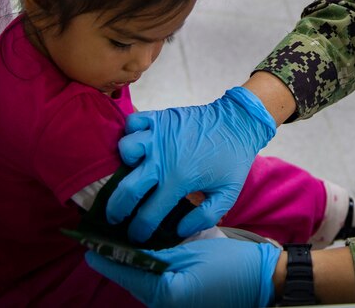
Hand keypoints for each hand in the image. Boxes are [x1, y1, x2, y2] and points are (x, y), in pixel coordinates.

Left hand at [87, 237, 280, 307]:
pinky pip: (157, 281)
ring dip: (135, 258)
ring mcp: (171, 305)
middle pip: (129, 276)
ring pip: (142, 278)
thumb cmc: (231, 265)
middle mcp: (161, 305)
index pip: (121, 270)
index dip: (103, 250)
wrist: (264, 280)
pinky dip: (151, 265)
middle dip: (119, 252)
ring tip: (127, 233)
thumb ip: (157, 248)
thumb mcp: (193, 250)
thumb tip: (122, 245)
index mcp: (161, 293)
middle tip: (109, 226)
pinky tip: (151, 247)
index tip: (87, 233)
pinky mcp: (179, 300)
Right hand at [109, 87, 276, 242]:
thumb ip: (204, 217)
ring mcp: (159, 135)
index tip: (135, 237)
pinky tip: (140, 143)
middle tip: (116, 217)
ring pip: (124, 150)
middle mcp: (163, 158)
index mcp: (179, 180)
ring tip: (135, 170)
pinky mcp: (160, 117)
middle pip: (126, 190)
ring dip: (126, 162)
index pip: (148, 214)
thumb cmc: (233, 160)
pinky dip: (131, 131)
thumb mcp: (227, 195)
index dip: (139, 231)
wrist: (239, 122)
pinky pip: (132, 121)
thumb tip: (178, 231)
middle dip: (116, 210)